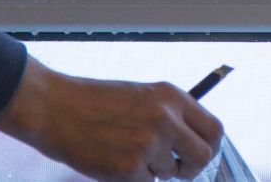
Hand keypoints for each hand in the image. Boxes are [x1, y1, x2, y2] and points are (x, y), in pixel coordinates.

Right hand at [0, 57, 223, 181]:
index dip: (211, 146)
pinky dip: (133, 178)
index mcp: (172, 97)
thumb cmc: (97, 102)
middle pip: (203, 156)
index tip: (200, 154)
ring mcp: (149, 144)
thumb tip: (194, 141)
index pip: (214, 128)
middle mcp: (166, 119)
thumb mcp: (143, 96)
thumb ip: (171, 115)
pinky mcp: (130, 168)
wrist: (56, 108)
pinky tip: (114, 159)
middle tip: (174, 169)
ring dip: (154, 170)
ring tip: (127, 151)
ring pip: (170, 172)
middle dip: (191, 168)